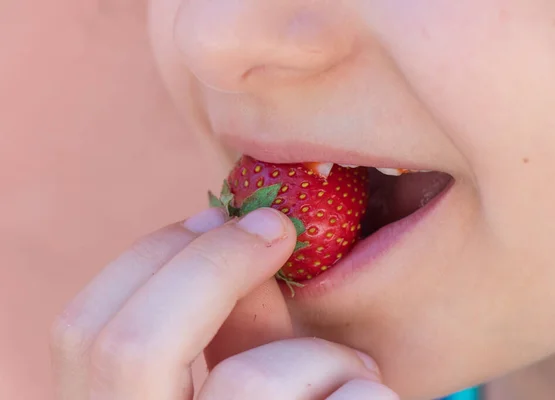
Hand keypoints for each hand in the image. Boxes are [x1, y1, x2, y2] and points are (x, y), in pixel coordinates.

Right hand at [51, 207, 397, 398]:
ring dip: (320, 355)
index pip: (87, 332)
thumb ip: (220, 331)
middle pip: (133, 344)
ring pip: (249, 386)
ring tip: (359, 373)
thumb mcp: (230, 388)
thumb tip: (231, 233)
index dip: (152, 258)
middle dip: (212, 263)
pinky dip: (359, 394)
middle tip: (279, 227)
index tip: (217, 215)